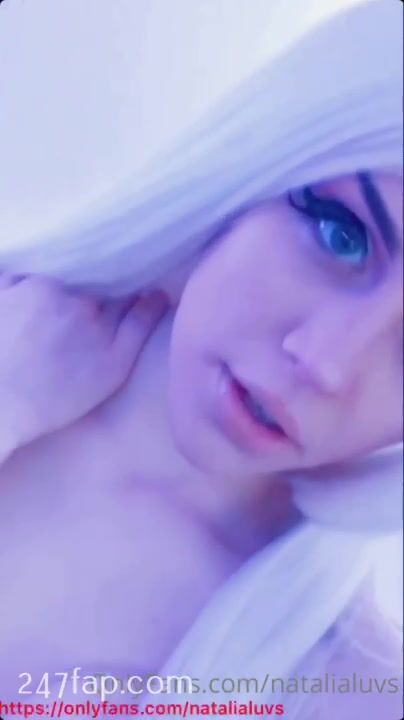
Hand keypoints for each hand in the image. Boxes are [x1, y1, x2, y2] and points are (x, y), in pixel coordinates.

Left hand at [0, 274, 167, 455]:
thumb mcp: (112, 368)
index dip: (118, 297)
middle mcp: (64, 287)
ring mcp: (27, 286)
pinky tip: (19, 315)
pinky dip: (20, 289)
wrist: (0, 405)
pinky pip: (16, 278)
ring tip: (45, 325)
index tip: (114, 309)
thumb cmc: (57, 396)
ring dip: (54, 291)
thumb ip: (138, 326)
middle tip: (74, 324)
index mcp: (94, 307)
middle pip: (85, 280)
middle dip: (86, 294)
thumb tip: (159, 294)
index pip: (117, 287)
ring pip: (53, 277)